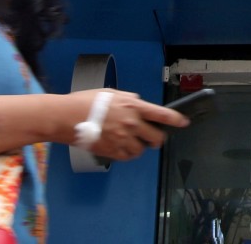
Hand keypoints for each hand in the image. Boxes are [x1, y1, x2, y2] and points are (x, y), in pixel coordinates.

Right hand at [68, 89, 188, 160]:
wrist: (66, 117)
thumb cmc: (85, 102)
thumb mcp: (111, 93)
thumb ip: (128, 99)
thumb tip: (138, 103)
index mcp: (133, 106)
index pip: (162, 115)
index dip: (176, 120)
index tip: (184, 122)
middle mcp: (132, 123)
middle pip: (157, 137)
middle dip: (157, 138)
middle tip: (152, 138)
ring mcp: (123, 139)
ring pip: (142, 149)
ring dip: (139, 146)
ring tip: (129, 141)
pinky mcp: (113, 151)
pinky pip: (128, 157)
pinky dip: (127, 153)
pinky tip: (119, 146)